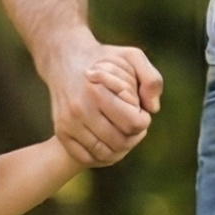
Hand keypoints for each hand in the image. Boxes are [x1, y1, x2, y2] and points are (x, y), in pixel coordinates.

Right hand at [51, 37, 160, 166]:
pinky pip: (85, 158)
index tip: (141, 111)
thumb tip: (153, 109)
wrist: (64, 60)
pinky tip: (110, 143)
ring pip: (104, 154)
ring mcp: (68, 123)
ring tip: (124, 132)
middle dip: (134, 136)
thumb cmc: (104, 59)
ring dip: (120, 149)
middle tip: (134, 124)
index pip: (133, 124)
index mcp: (97, 92)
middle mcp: (79, 110)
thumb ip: (151, 78)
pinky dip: (101, 157)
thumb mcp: (132, 56)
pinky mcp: (61, 132)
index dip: (143, 120)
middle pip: (120, 142)